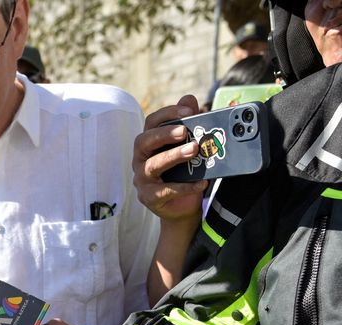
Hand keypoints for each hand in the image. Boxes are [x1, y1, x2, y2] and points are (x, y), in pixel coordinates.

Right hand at [132, 95, 208, 226]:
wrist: (182, 208)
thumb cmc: (183, 173)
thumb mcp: (187, 147)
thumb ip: (188, 124)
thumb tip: (190, 99)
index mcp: (149, 143)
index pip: (151, 122)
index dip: (168, 113)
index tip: (188, 110)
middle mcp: (140, 159)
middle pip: (143, 141)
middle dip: (164, 134)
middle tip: (184, 131)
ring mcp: (142, 179)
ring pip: (153, 165)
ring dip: (173, 156)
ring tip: (194, 150)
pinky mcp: (149, 197)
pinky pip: (165, 191)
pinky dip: (185, 186)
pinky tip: (201, 182)